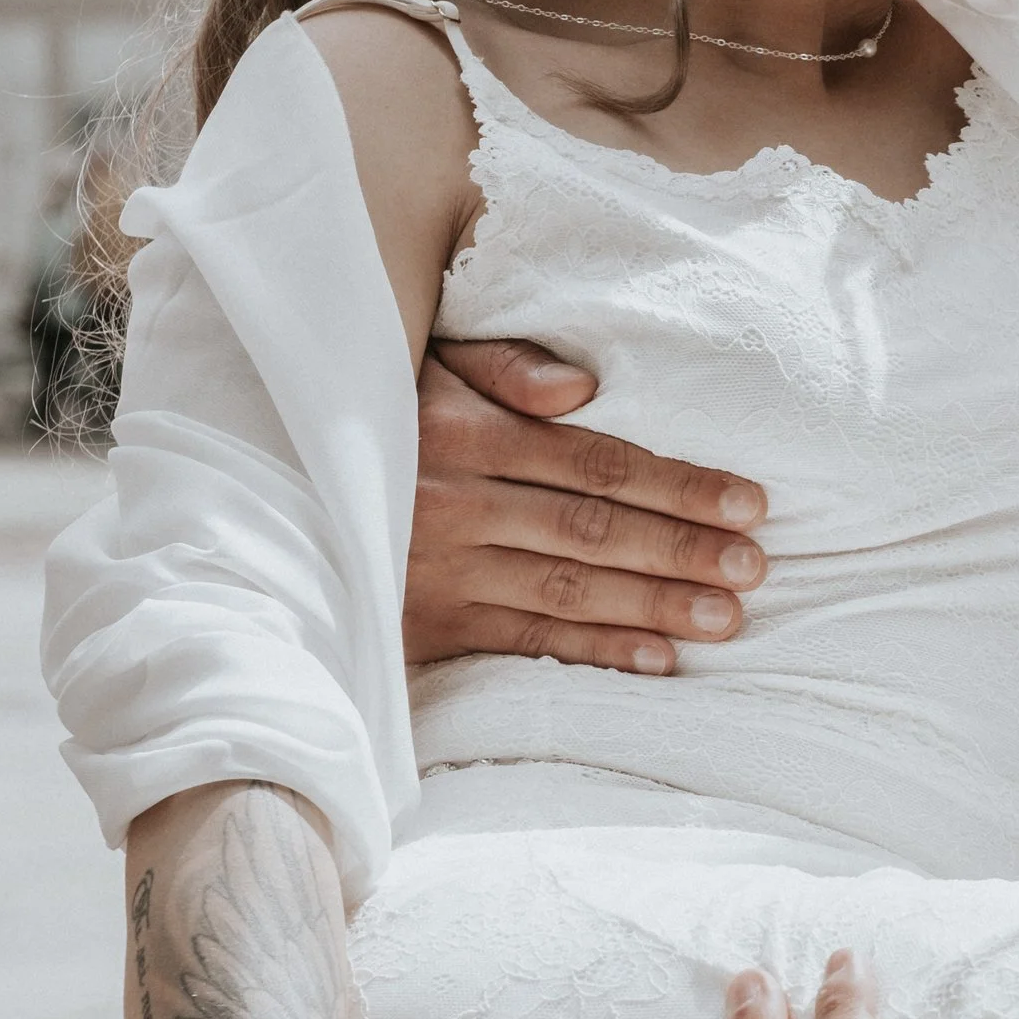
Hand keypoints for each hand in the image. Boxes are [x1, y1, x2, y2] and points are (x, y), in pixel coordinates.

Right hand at [405, 337, 768, 674]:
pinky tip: (659, 658)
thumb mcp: (420, 360)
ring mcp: (435, 569)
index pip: (593, 463)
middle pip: (591, 530)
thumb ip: (502, 366)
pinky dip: (595, 649)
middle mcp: (450, 502)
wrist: (263, 494)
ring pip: (566, 589)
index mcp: (460, 430)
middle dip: (680, 550)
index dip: (675, 486)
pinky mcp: (423, 623)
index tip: (748, 503)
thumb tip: (584, 387)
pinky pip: (522, 638)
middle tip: (755, 567)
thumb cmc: (369, 409)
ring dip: (653, 606)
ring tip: (727, 617)